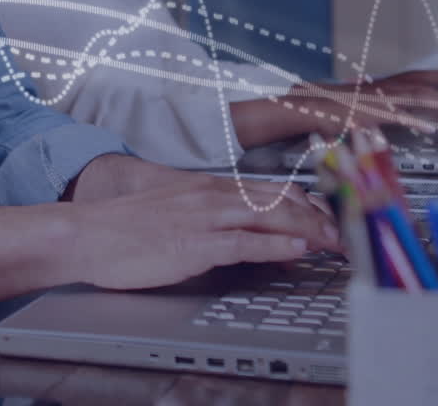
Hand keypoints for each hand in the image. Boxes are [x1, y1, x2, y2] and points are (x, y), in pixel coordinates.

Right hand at [70, 174, 340, 289]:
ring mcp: (205, 218)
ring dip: (311, 229)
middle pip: (282, 200)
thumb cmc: (128, 229)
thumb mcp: (178, 215)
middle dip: (322, 216)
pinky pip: (245, 242)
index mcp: (210, 188)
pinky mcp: (195, 243)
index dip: (310, 203)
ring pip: (271, 216)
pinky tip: (298, 249)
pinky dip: (277, 245)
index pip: (273, 190)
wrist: (87, 233)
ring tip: (339, 241)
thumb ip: (217, 222)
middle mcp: (213, 196)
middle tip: (350, 232)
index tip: (334, 216)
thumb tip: (253, 236)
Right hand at [295, 68, 437, 133]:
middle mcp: (393, 86)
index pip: (434, 76)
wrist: (316, 105)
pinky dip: (415, 121)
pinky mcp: (373, 112)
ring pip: (421, 95)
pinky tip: (429, 128)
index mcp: (396, 84)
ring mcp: (383, 98)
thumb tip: (419, 122)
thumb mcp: (376, 109)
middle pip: (434, 80)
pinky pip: (398, 115)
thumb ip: (398, 115)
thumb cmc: (343, 109)